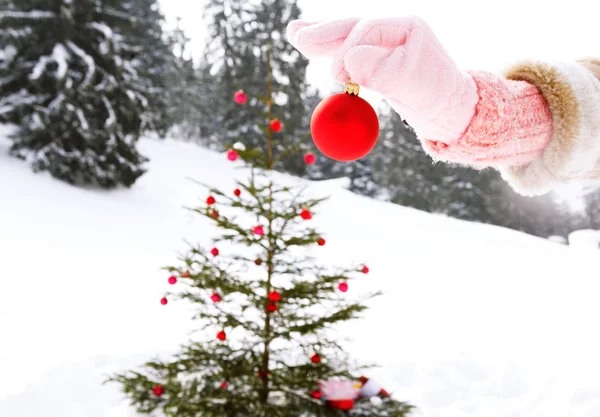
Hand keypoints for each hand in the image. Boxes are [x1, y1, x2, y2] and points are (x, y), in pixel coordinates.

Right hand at [287, 17, 478, 143]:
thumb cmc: (436, 97)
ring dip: (321, 38)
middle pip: (352, 26)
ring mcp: (386, 44)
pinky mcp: (379, 60)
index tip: (338, 77)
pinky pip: (350, 53)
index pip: (366, 29)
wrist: (451, 111)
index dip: (347, 50)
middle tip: (295, 35)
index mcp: (407, 27)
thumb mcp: (410, 84)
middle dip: (323, 32)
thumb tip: (348, 62)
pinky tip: (311, 47)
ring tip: (295, 34)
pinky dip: (330, 52)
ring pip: (347, 37)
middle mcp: (394, 29)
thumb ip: (380, 71)